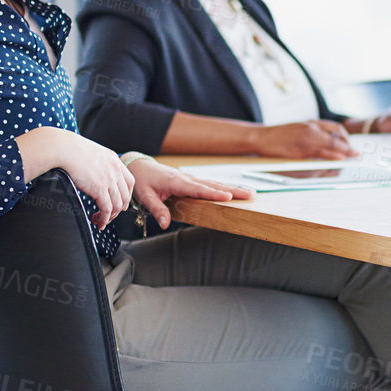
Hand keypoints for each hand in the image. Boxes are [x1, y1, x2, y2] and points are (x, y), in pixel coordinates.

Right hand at [14, 127, 133, 230]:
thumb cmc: (69, 148)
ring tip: (101, 221)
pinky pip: (106, 209)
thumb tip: (92, 173)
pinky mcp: (99, 189)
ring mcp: (109, 179)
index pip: (129, 181)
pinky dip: (103, 219)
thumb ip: (97, 163)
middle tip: (110, 215)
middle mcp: (115, 170)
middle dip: (119, 209)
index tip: (121, 203)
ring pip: (117, 205)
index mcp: (113, 160)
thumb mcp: (90, 152)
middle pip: (125, 196)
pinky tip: (98, 222)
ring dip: (110, 217)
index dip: (127, 195)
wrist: (62, 148)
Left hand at [128, 158, 252, 229]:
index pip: (198, 189)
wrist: (139, 166)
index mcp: (177, 182)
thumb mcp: (145, 197)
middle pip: (213, 185)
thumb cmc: (142, 181)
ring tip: (250, 192)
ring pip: (214, 183)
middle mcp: (187, 178)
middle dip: (233, 190)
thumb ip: (157, 210)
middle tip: (251, 194)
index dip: (214, 193)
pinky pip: (210, 183)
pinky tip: (234, 190)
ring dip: (232, 187)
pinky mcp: (191, 180)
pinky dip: (223, 186)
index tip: (228, 196)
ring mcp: (190, 178)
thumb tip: (166, 225)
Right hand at [252, 119, 356, 158]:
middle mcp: (311, 128)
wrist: (261, 137)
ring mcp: (307, 138)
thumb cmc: (278, 135)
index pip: (336, 128)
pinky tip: (340, 159)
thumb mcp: (298, 128)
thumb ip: (312, 132)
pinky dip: (333, 156)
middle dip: (349, 146)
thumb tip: (326, 142)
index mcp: (311, 123)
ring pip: (332, 145)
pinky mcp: (302, 149)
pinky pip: (322, 153)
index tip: (350, 144)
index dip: (345, 137)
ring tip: (353, 158)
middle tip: (356, 154)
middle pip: (337, 137)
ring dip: (345, 152)